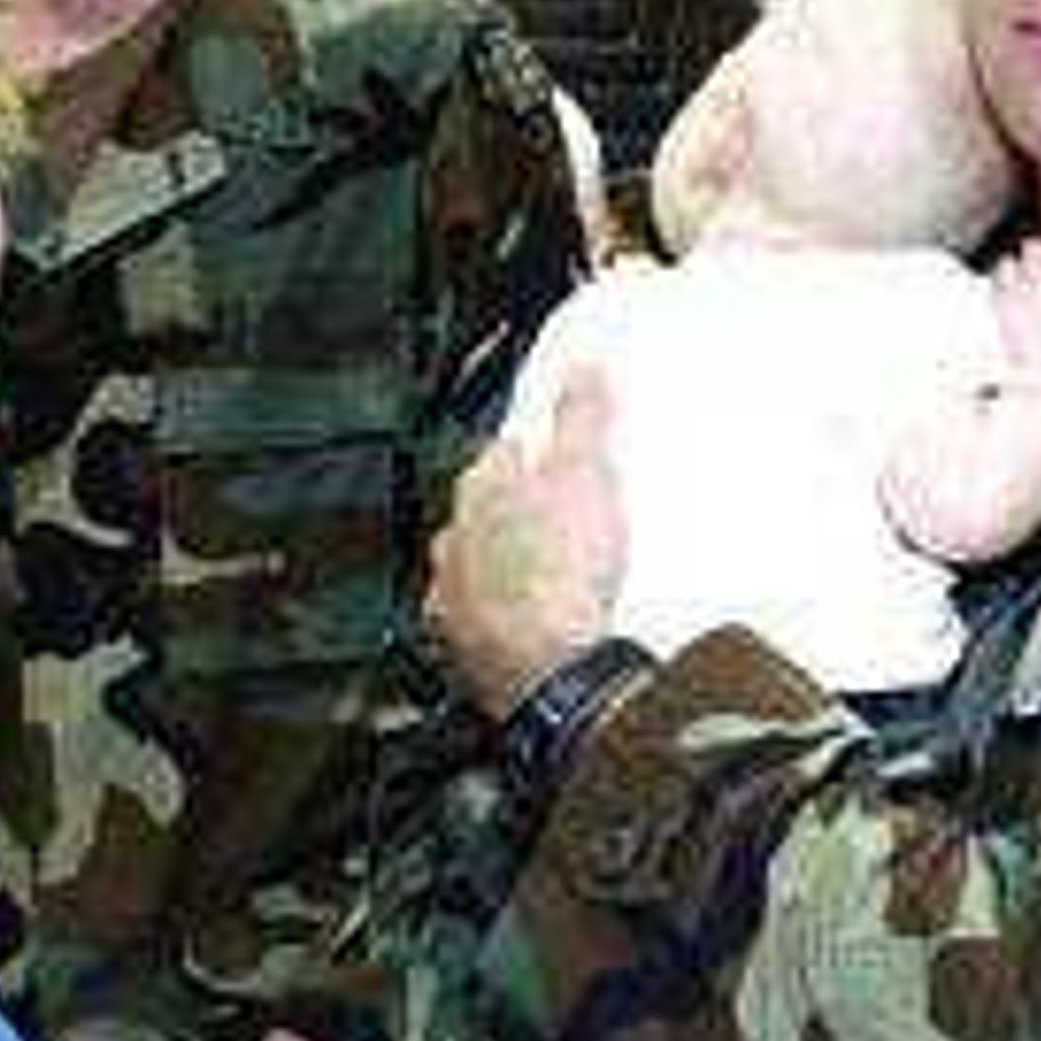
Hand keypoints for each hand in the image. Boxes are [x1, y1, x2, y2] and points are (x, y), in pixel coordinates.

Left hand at [426, 368, 623, 717]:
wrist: (548, 669)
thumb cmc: (558, 574)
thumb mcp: (586, 473)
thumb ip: (581, 418)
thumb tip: (581, 371)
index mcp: (481, 487)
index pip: (501, 452)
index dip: (536, 452)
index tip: (561, 457)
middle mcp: (455, 538)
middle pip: (486, 512)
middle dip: (516, 513)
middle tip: (563, 520)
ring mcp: (454, 594)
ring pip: (476, 567)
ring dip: (503, 568)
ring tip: (550, 577)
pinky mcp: (465, 646)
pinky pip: (478, 621)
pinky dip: (499, 619)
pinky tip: (530, 624)